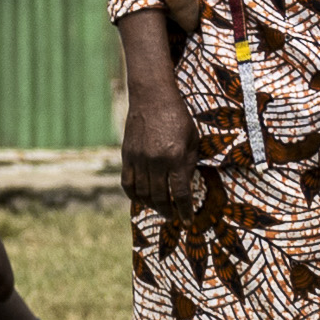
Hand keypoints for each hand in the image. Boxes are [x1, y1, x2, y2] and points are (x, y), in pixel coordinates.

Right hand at [120, 83, 193, 215]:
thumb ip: (189, 163)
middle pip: (159, 196)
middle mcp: (156, 161)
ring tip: (159, 209)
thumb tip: (186, 185)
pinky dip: (134, 195)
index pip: (180, 193)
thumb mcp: (193, 139)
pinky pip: (127, 182)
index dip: (184, 210)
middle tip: (173, 217)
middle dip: (168, 211)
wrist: (152, 97)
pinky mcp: (127, 155)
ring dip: (151, 205)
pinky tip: (140, 199)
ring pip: (142, 192)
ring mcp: (138, 159)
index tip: (188, 221)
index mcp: (175, 157)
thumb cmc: (178, 116)